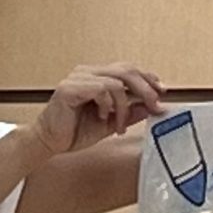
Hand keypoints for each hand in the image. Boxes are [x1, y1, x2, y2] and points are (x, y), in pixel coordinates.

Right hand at [35, 64, 165, 156]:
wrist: (49, 143)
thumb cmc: (74, 131)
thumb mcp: (112, 123)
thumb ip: (130, 113)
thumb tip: (152, 106)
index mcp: (96, 77)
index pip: (128, 69)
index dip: (147, 78)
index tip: (162, 92)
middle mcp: (87, 73)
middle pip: (126, 70)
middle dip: (145, 88)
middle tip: (155, 105)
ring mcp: (77, 78)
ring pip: (116, 81)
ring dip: (124, 105)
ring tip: (119, 124)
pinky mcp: (69, 88)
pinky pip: (100, 89)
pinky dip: (107, 105)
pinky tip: (102, 117)